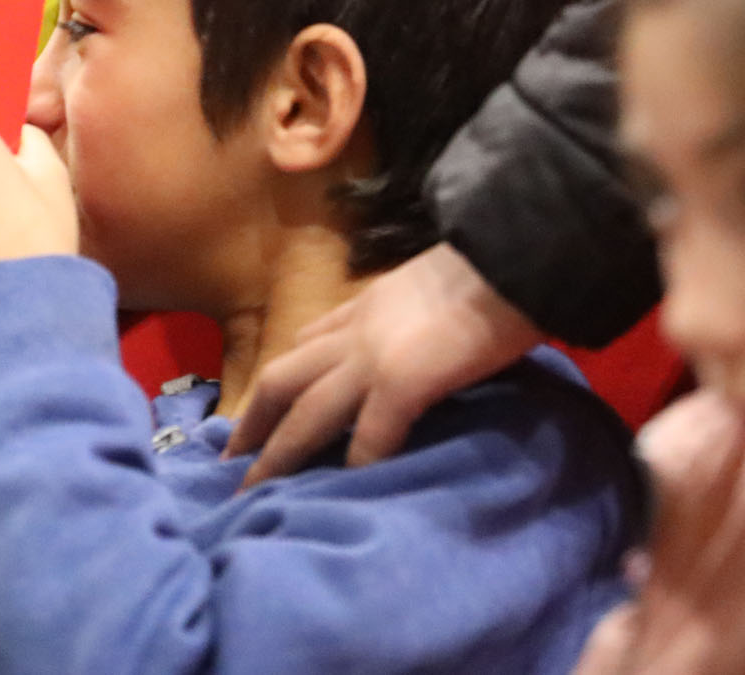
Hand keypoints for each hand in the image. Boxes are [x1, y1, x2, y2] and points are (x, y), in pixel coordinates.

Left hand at [225, 241, 541, 483]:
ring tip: (257, 490)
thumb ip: (408, 313)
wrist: (514, 251)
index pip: (307, 343)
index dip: (280, 379)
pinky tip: (346, 493)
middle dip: (253, 421)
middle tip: (230, 461)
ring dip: (278, 454)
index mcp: (365, 306)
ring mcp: (373, 357)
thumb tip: (416, 341)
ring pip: (305, 411)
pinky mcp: (402, 381)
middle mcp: (355, 331)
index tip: (260, 407)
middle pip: (284, 379)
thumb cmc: (487, 266)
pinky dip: (355, 467)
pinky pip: (368, 436)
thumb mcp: (428, 282)